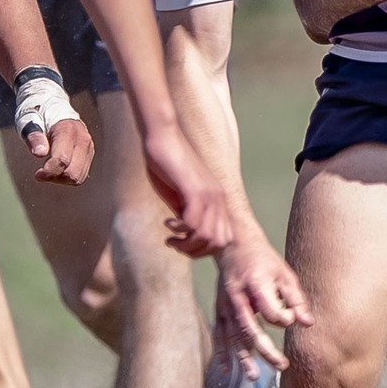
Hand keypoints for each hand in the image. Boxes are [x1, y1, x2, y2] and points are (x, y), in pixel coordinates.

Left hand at [26, 114, 93, 184]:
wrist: (53, 107)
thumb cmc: (38, 115)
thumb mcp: (29, 120)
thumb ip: (34, 136)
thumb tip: (39, 152)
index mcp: (67, 129)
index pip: (63, 160)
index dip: (49, 171)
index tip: (38, 174)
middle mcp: (82, 139)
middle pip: (73, 173)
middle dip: (55, 177)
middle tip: (41, 173)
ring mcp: (88, 147)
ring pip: (78, 177)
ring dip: (61, 179)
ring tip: (49, 169)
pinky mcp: (89, 154)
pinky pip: (80, 175)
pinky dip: (67, 178)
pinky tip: (57, 169)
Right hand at [138, 120, 233, 257]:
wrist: (162, 137)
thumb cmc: (167, 164)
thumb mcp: (180, 194)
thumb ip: (186, 212)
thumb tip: (187, 233)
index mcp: (218, 200)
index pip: (223, 239)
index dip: (203, 249)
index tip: (182, 242)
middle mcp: (218, 198)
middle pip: (218, 243)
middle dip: (194, 251)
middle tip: (175, 243)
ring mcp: (208, 194)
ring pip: (206, 236)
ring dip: (185, 244)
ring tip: (170, 238)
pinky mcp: (194, 190)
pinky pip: (193, 223)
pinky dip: (179, 230)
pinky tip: (167, 223)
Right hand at [213, 228, 312, 372]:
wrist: (232, 243)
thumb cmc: (262, 259)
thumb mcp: (284, 273)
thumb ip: (296, 299)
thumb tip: (307, 323)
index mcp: (256, 285)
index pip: (270, 311)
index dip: (283, 319)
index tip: (291, 320)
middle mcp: (238, 297)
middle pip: (250, 329)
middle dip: (265, 350)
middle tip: (281, 365)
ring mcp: (225, 305)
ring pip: (233, 336)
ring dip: (243, 357)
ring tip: (254, 377)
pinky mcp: (219, 309)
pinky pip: (219, 334)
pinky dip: (222, 353)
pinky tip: (227, 371)